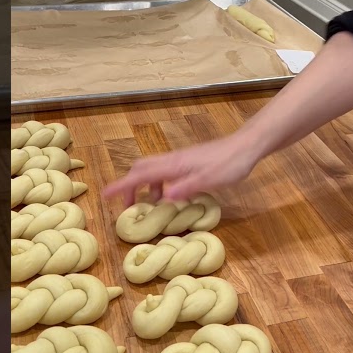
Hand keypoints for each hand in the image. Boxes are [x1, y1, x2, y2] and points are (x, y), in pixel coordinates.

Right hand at [102, 134, 261, 205]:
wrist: (246, 146)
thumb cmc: (230, 163)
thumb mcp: (209, 180)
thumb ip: (186, 188)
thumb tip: (162, 199)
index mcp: (174, 165)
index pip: (140, 175)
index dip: (122, 185)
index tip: (105, 195)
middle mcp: (173, 160)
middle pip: (141, 169)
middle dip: (130, 186)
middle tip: (129, 206)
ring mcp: (180, 160)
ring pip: (153, 171)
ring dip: (146, 187)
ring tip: (151, 206)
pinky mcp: (188, 162)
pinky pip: (165, 172)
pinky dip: (160, 184)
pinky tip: (172, 196)